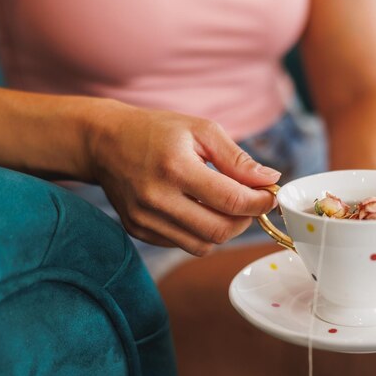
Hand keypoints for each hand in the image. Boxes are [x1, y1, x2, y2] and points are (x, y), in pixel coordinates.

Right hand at [85, 100, 279, 255]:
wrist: (105, 141)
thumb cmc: (157, 131)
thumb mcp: (201, 130)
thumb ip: (237, 158)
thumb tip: (270, 180)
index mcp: (176, 168)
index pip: (230, 200)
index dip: (259, 203)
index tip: (270, 196)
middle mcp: (157, 199)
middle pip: (219, 230)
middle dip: (246, 220)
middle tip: (251, 203)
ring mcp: (145, 219)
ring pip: (203, 245)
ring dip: (225, 230)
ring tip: (226, 207)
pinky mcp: (138, 230)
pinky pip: (183, 245)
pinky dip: (200, 233)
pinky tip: (199, 210)